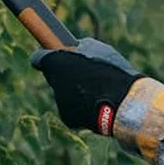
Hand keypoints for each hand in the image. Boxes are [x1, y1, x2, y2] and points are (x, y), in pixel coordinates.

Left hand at [30, 38, 144, 135]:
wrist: (123, 102)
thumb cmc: (113, 73)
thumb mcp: (100, 50)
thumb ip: (83, 47)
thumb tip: (76, 46)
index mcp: (56, 62)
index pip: (40, 59)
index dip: (47, 58)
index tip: (52, 57)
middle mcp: (53, 82)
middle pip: (56, 77)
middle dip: (68, 75)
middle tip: (86, 73)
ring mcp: (60, 101)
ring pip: (66, 94)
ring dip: (79, 91)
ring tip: (101, 90)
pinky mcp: (68, 118)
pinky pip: (74, 110)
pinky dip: (84, 107)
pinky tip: (99, 103)